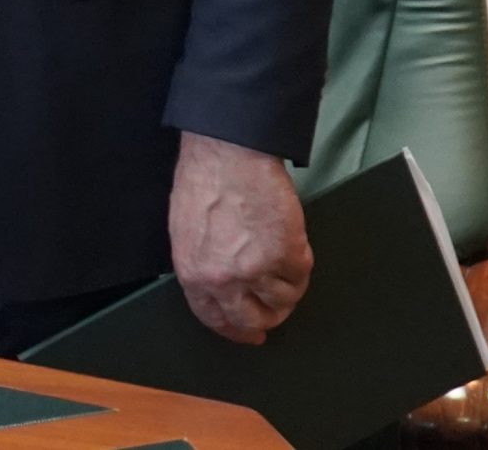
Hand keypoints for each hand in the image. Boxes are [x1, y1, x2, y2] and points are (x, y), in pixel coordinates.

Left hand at [168, 131, 310, 343]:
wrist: (229, 153)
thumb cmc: (205, 179)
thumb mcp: (186, 229)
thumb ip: (202, 263)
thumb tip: (221, 286)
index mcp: (193, 272)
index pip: (214, 317)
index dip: (234, 330)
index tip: (248, 333)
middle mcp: (223, 278)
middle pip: (252, 320)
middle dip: (267, 318)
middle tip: (275, 310)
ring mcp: (257, 269)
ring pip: (283, 299)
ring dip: (286, 284)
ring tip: (280, 257)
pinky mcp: (287, 255)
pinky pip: (302, 275)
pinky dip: (300, 262)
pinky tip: (290, 242)